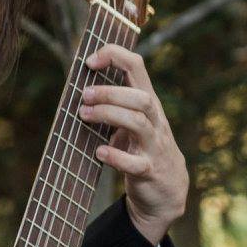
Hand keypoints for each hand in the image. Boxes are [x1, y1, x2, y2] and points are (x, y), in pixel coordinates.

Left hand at [81, 45, 188, 246]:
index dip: (114, 56)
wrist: (168, 190)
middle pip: (140, 97)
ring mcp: (154, 146)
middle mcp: (155, 121)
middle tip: (84, 96)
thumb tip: (78, 89)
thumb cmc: (142, 149)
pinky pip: (135, 163)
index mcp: (148, 103)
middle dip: (109, 92)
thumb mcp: (133, 122)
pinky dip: (115, 156)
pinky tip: (99, 152)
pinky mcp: (149, 171)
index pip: (137, 66)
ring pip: (138, 123)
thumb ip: (114, 105)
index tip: (90, 61)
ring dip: (108, 115)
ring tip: (84, 116)